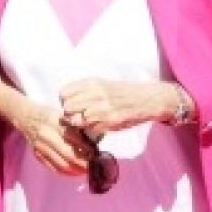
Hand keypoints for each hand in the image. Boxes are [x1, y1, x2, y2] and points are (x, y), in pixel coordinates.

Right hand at [13, 101, 93, 176]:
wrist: (25, 116)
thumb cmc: (48, 114)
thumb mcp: (62, 114)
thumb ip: (76, 126)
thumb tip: (97, 139)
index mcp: (55, 122)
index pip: (75, 139)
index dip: (88, 149)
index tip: (98, 153)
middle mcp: (47, 135)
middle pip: (69, 155)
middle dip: (85, 164)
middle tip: (95, 166)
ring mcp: (40, 146)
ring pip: (62, 164)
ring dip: (76, 171)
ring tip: (86, 170)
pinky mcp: (37, 154)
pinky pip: (53, 168)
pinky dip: (65, 173)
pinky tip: (74, 171)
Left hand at [59, 78, 173, 133]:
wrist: (148, 99)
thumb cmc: (122, 92)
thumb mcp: (101, 84)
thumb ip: (82, 91)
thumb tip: (64, 103)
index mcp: (91, 83)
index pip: (63, 94)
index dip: (65, 101)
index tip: (72, 104)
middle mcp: (96, 94)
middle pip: (68, 108)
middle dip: (71, 113)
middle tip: (80, 114)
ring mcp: (103, 109)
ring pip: (77, 121)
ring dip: (81, 123)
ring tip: (90, 120)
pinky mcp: (110, 122)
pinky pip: (91, 129)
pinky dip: (93, 129)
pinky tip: (101, 123)